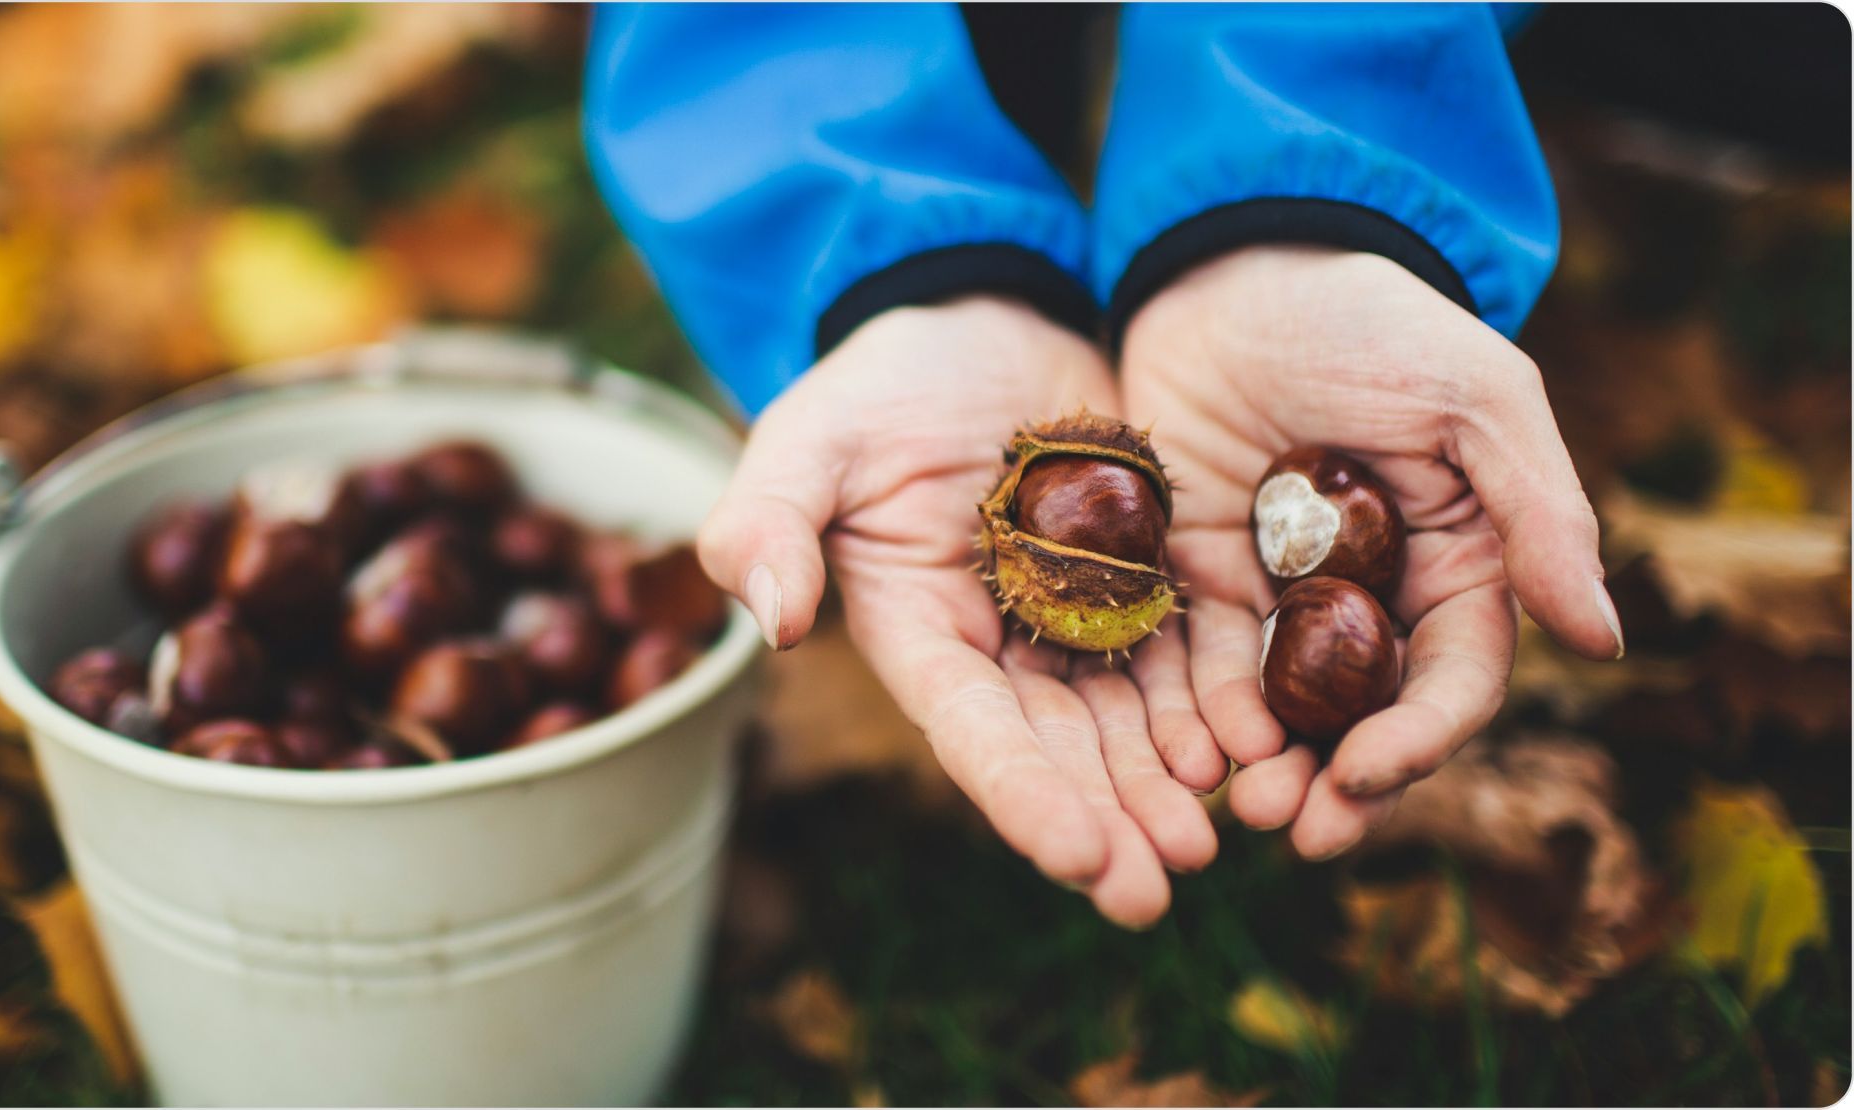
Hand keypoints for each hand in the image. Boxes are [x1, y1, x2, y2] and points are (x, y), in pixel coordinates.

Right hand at [699, 297, 1218, 925]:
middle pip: (1060, 749)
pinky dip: (1219, 702)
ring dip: (1168, 784)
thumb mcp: (808, 438)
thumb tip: (771, 621)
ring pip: (1132, 719)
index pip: (972, 730)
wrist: (981, 316)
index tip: (1080, 859)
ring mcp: (1080, 617)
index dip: (1023, 796)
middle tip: (1160, 888)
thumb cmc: (879, 384)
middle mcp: (1004, 647)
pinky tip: (1258, 747)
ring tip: (1219, 837)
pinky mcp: (1147, 578)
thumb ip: (768, 521)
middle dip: (1108, 820)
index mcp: (922, 633)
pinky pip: (1189, 651)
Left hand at [1117, 247, 1623, 859]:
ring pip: (1280, 710)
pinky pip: (1198, 663)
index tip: (1368, 774)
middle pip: (1363, 717)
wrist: (1233, 265)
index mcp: (1458, 563)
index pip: (1452, 679)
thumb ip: (1540, 514)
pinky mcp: (1198, 577)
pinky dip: (1194, 715)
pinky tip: (1180, 755)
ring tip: (1236, 813)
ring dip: (1264, 768)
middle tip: (1295, 833)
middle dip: (1336, 783)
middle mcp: (1373, 596)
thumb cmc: (1369, 320)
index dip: (1419, 739)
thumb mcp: (1473, 399)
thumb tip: (1603, 641)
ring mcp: (1281, 593)